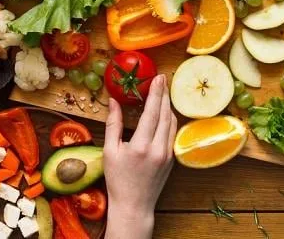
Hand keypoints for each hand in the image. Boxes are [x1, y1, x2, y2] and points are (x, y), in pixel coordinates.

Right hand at [103, 75, 176, 238]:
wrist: (134, 206)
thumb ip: (113, 124)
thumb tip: (113, 101)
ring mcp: (168, 154)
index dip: (155, 93)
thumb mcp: (110, 151)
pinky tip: (164, 113)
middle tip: (162, 78)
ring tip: (162, 92)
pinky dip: (169, 120)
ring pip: (172, 123)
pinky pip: (173, 133)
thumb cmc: (118, 179)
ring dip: (167, 106)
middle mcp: (158, 149)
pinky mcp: (172, 159)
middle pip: (165, 114)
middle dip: (164, 94)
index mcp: (141, 146)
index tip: (158, 77)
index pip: (152, 112)